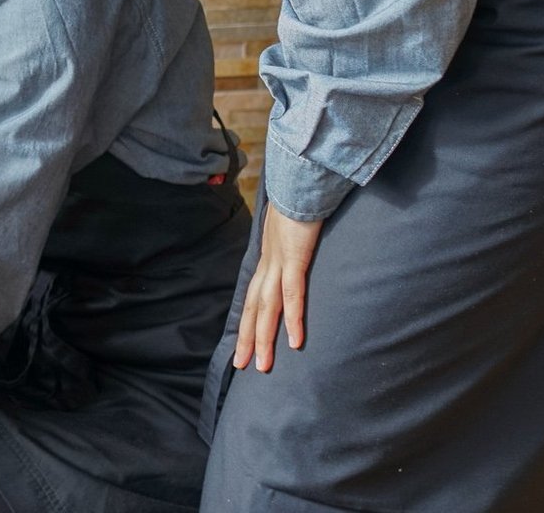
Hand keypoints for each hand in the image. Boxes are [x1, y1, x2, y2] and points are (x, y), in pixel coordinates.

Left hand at [233, 204, 322, 373]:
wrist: (302, 177)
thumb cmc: (302, 199)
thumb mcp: (293, 227)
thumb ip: (292, 243)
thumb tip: (296, 251)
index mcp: (268, 256)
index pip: (253, 294)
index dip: (247, 320)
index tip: (244, 341)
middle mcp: (268, 262)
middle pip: (253, 307)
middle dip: (247, 337)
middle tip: (242, 365)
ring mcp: (279, 261)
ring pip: (267, 307)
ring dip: (264, 337)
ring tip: (262, 365)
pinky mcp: (295, 257)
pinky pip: (293, 294)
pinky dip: (294, 319)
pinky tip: (296, 342)